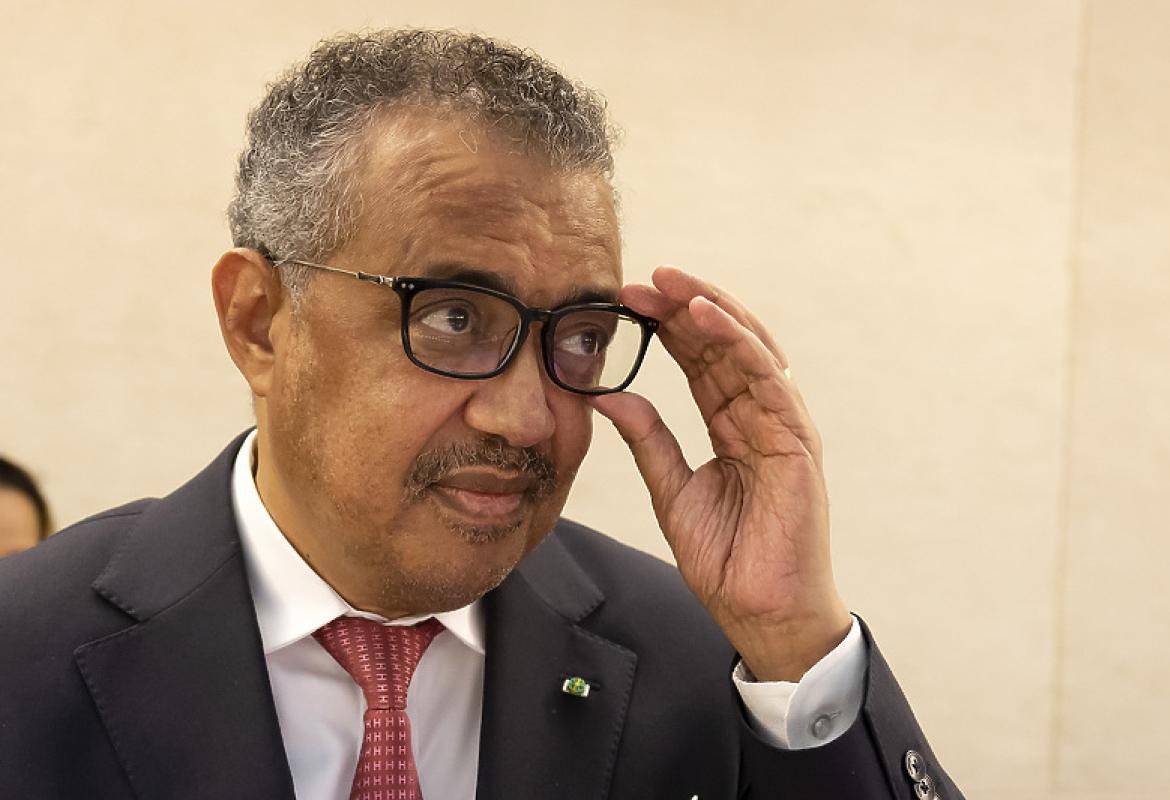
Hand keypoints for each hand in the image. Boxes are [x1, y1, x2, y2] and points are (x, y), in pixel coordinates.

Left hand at [590, 266, 851, 681]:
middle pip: (722, 345)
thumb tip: (609, 395)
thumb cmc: (727, 558)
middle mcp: (760, 415)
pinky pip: (767, 377)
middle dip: (682, 306)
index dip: (666, 327)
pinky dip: (738, 340)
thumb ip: (648, 440)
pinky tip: (705, 314)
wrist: (760, 611)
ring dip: (709, 309)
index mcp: (732, 425)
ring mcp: (782, 424)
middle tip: (640, 278)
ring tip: (669, 281)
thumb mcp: (672, 490)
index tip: (625, 300)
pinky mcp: (797, 439)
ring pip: (748, 348)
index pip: (699, 361)